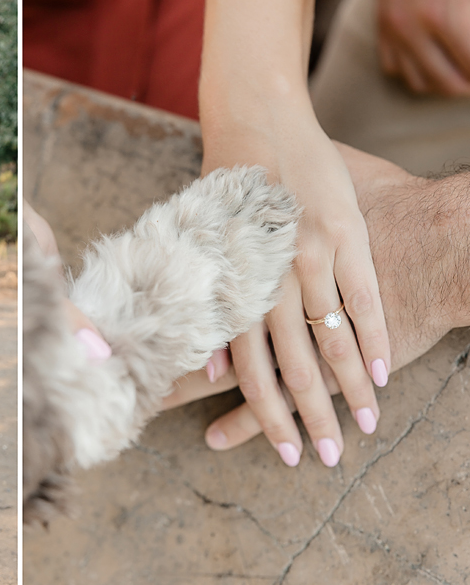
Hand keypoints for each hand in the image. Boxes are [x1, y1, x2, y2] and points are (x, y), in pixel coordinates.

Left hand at [204, 124, 389, 467]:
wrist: (257, 124)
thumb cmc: (221, 198)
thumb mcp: (203, 252)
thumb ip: (206, 306)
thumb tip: (202, 361)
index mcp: (234, 287)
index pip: (249, 368)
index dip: (264, 415)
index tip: (284, 450)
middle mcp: (269, 279)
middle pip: (292, 365)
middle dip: (310, 417)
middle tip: (325, 460)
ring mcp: (311, 259)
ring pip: (331, 339)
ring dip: (350, 389)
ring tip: (366, 429)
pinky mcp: (347, 238)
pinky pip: (363, 298)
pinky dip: (373, 339)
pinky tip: (382, 373)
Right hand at [377, 0, 469, 94]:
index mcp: (443, 13)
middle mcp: (412, 29)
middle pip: (448, 83)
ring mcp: (392, 30)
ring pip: (419, 82)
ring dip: (445, 81)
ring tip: (463, 71)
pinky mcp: (381, 26)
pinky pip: (394, 67)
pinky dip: (415, 69)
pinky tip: (433, 58)